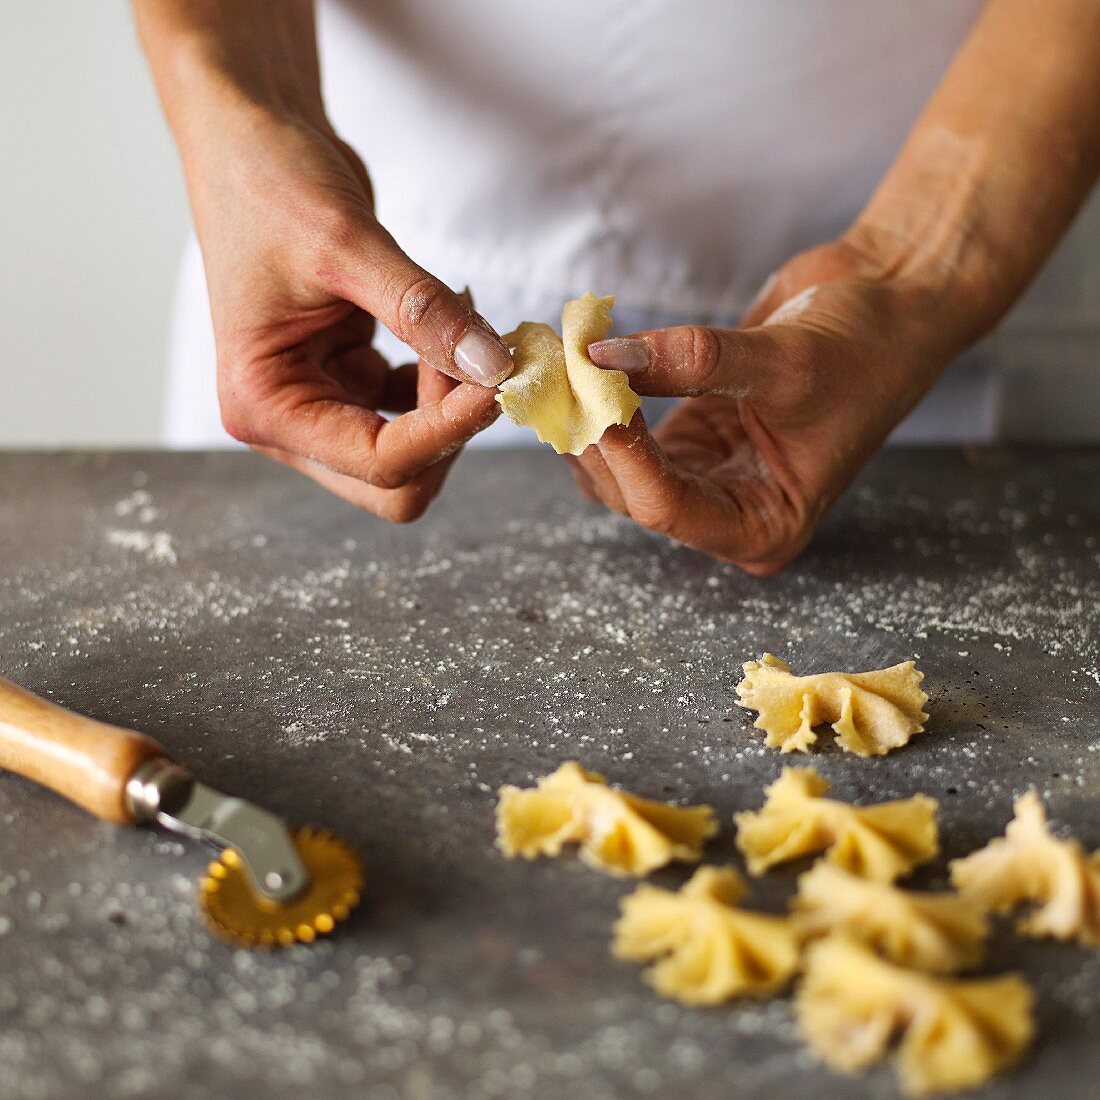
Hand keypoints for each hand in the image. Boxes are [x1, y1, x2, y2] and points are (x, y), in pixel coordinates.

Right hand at [187, 111, 512, 520]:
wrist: (251, 137)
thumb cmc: (269, 182)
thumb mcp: (347, 244)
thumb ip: (424, 313)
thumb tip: (493, 367)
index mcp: (264, 404)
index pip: (379, 462)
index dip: (448, 430)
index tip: (497, 378)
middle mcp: (287, 418)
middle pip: (394, 482)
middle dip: (448, 432)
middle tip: (479, 358)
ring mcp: (319, 402)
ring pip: (410, 453)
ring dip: (453, 406)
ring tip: (468, 324)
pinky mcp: (348, 377)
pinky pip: (412, 410)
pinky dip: (445, 381)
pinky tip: (457, 323)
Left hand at [577, 237, 954, 572]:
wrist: (896, 301)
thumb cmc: (870, 347)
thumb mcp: (785, 360)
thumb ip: (693, 361)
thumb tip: (603, 358)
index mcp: (764, 526)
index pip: (666, 508)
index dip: (622, 453)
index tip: (590, 392)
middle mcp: (729, 511)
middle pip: (631, 491)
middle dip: (595, 433)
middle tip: (562, 369)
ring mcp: (706, 473)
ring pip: (619, 466)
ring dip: (589, 416)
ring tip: (568, 357)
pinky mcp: (691, 433)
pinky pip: (629, 430)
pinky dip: (606, 397)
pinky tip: (588, 358)